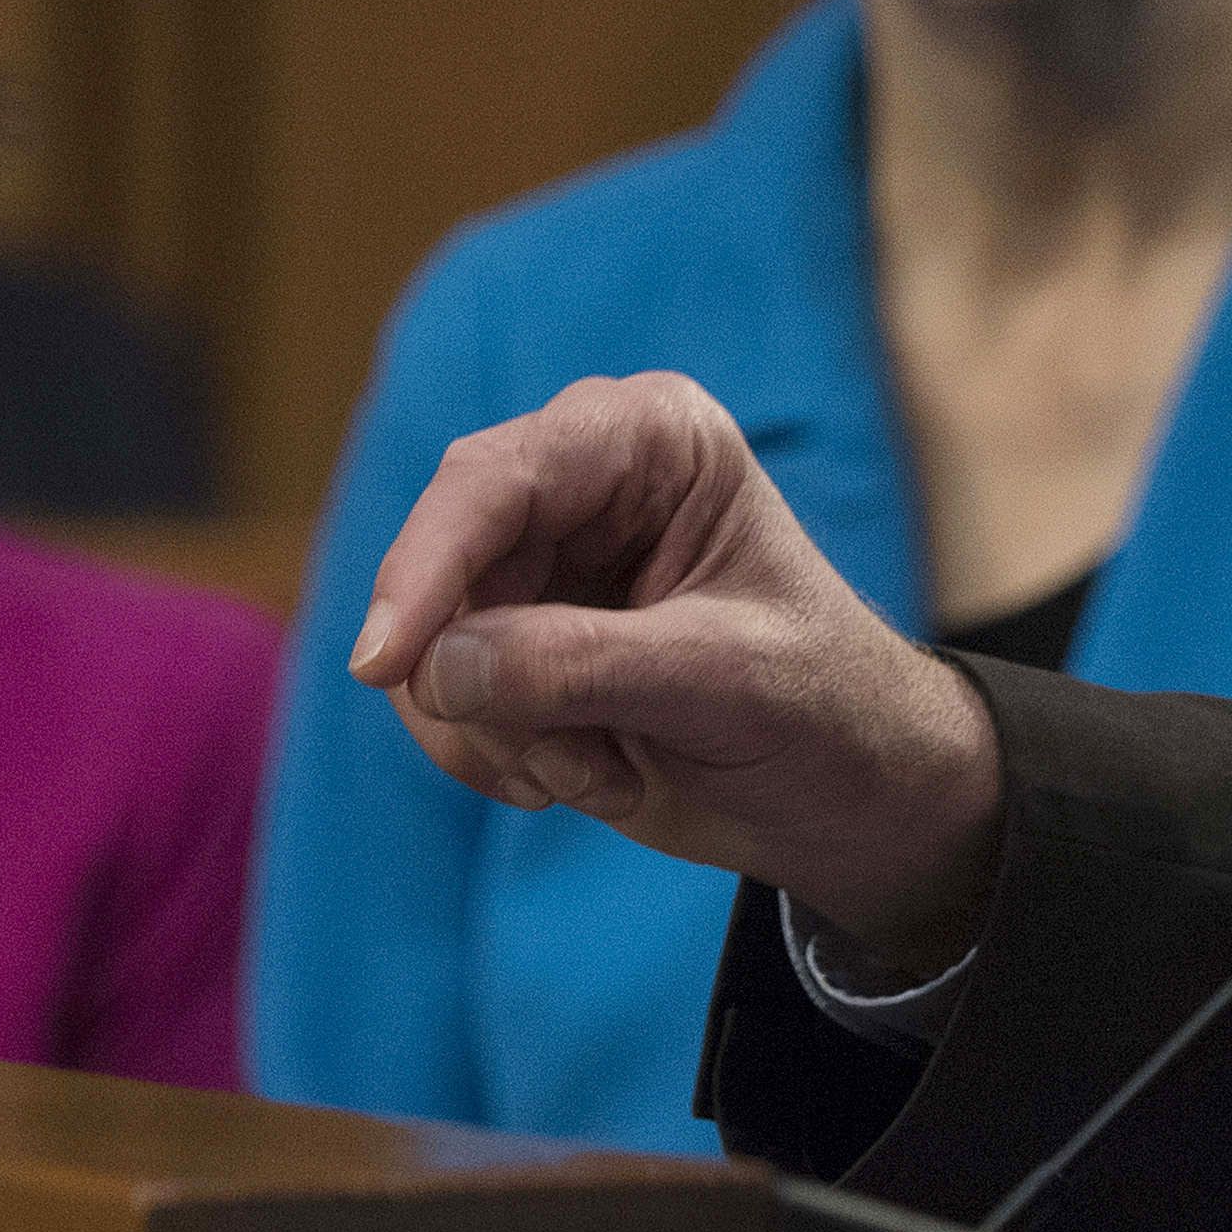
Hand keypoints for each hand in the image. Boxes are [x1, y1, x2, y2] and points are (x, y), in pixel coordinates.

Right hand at [349, 371, 1009, 972]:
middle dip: (483, 681)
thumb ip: (580, 666)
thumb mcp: (722, 680)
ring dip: (498, 734)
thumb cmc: (821, 705)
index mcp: (654, 437)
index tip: (384, 664)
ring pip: (430, 640)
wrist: (847, 794)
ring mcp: (543, 559)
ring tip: (602, 773)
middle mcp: (583, 478)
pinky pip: (440, 693)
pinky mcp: (516, 635)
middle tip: (560, 768)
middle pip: (446, 559)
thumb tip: (432, 667)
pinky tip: (589, 778)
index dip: (428, 564)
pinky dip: (496, 755)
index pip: (501, 476)